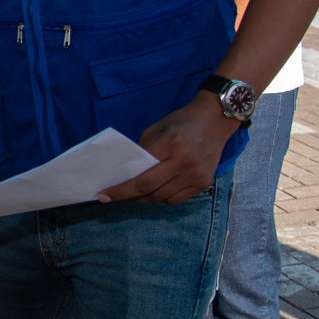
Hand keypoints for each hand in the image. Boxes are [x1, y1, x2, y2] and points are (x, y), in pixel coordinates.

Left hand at [98, 93, 236, 204]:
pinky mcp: (203, 183)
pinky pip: (176, 199)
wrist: (215, 120)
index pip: (141, 173)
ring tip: (131, 194)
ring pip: (162, 197)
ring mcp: (196, 175)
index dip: (121, 187)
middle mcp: (185, 162)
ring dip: (143, 198)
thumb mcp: (156, 130)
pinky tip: (152, 192)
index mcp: (171, 144)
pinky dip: (161, 198)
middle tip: (111, 198)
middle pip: (149, 189)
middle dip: (126, 196)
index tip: (104, 194)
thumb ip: (142, 152)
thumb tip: (125, 174)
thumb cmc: (181, 122)